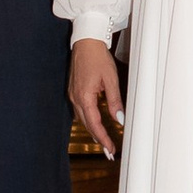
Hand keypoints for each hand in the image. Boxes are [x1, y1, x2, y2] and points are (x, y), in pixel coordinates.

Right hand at [68, 38, 122, 161]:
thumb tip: (119, 119)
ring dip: (93, 130)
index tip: (110, 149)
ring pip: (83, 118)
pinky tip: (95, 123)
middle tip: (109, 152)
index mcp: (84, 96)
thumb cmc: (98, 57)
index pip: (94, 124)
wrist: (86, 40)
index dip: (103, 138)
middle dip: (98, 138)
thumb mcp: (111, 79)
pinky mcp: (74, 90)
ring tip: (104, 142)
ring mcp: (73, 94)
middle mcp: (75, 98)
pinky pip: (81, 110)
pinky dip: (89, 119)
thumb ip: (114, 101)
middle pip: (87, 124)